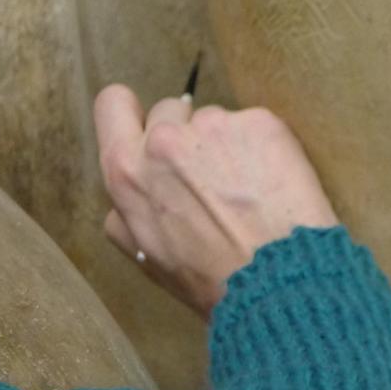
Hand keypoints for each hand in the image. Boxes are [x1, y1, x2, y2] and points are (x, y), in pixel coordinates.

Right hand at [93, 83, 340, 322]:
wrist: (277, 285)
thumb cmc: (214, 283)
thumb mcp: (149, 258)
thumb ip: (129, 214)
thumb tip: (131, 193)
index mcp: (126, 173)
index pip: (113, 104)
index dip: (134, 116)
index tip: (152, 132)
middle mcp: (163, 141)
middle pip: (170, 112)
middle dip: (187, 137)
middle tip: (212, 179)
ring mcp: (212, 126)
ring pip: (217, 119)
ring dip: (230, 145)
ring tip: (250, 193)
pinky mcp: (258, 124)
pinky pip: (258, 126)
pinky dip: (267, 149)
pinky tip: (277, 186)